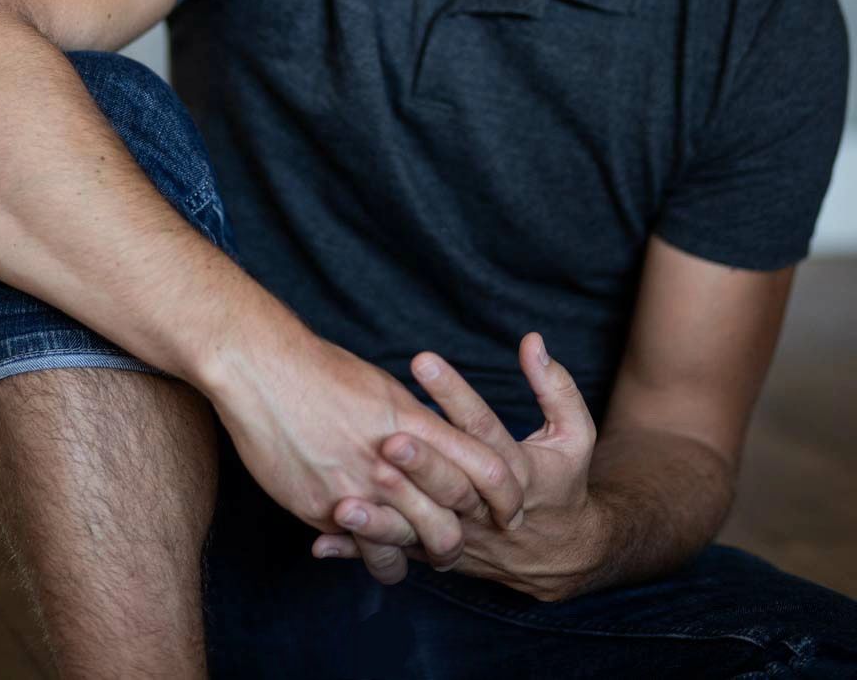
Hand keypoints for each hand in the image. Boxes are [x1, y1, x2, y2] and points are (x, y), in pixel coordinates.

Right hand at [208, 314, 525, 583]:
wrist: (263, 371)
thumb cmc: (322, 370)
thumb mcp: (383, 388)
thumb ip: (414, 421)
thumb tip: (433, 441)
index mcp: (417, 424)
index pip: (486, 468)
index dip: (506, 495)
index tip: (509, 509)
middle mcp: (395, 461)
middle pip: (453, 519)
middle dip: (465, 540)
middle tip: (465, 545)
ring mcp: (359, 489)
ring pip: (412, 545)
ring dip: (423, 556)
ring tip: (423, 557)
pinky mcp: (324, 509)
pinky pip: (365, 550)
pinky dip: (377, 558)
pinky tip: (379, 555)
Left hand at [311, 332, 601, 600]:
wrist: (562, 557)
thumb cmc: (564, 484)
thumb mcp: (575, 434)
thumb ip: (555, 386)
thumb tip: (532, 341)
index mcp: (518, 474)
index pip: (483, 430)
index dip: (454, 395)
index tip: (422, 359)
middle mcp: (484, 510)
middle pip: (448, 484)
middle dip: (418, 463)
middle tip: (387, 437)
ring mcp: (458, 536)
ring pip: (416, 529)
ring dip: (380, 517)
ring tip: (344, 501)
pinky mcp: (435, 553)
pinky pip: (395, 554)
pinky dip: (358, 550)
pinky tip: (323, 541)